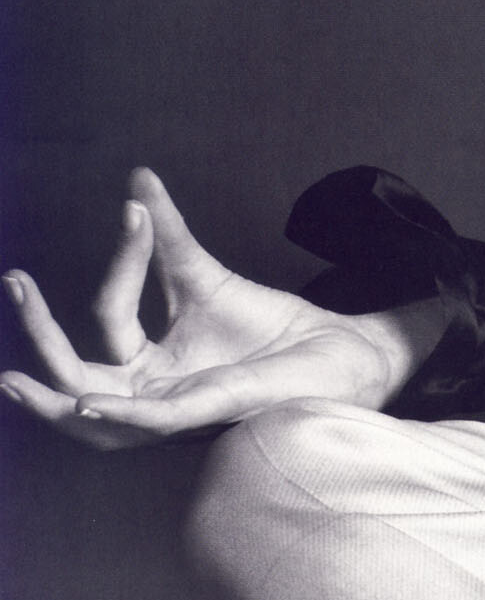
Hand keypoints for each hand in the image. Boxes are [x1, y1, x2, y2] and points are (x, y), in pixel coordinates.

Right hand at [1, 170, 426, 447]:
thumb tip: (137, 178)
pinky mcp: (211, 409)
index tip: (134, 211)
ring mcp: (179, 405)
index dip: (120, 261)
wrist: (336, 349)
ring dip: (53, 399)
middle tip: (15, 281)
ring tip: (12, 380)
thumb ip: (166, 234)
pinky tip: (85, 403)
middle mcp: (155, 388)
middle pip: (77, 374)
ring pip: (97, 413)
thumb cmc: (271, 325)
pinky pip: (152, 420)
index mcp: (151, 360)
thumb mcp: (204, 273)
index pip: (109, 314)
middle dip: (40, 334)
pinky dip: (117, 414)